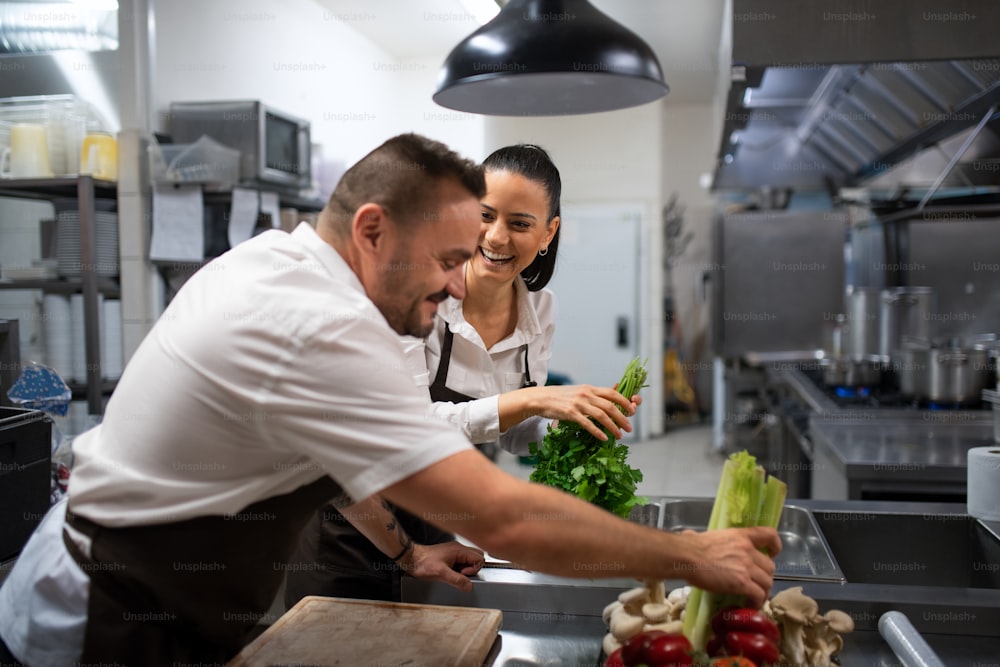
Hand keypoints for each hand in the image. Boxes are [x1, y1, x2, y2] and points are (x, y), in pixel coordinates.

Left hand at [398, 541, 485, 591]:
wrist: (411, 558)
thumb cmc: (423, 563)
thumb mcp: (441, 574)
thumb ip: (457, 580)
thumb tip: (469, 586)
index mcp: (459, 550)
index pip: (478, 558)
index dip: (473, 569)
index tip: (462, 574)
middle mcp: (458, 549)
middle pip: (476, 557)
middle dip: (471, 569)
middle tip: (460, 574)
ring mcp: (454, 551)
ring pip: (468, 560)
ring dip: (464, 569)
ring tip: (452, 573)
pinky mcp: (449, 555)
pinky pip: (461, 562)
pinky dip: (458, 568)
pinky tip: (449, 572)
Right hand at [523, 384, 637, 440]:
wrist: (540, 398)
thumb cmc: (560, 397)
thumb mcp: (578, 392)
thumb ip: (591, 396)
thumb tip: (606, 402)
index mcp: (589, 388)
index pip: (612, 393)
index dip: (624, 402)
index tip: (632, 410)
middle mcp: (586, 394)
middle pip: (610, 406)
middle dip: (622, 417)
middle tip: (629, 428)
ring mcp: (578, 403)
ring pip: (601, 415)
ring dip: (613, 426)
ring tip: (619, 435)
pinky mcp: (570, 413)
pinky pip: (587, 423)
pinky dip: (597, 431)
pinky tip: (603, 438)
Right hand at [677, 526, 781, 607]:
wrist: (686, 557)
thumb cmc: (690, 546)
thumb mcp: (707, 537)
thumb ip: (709, 539)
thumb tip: (690, 535)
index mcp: (741, 536)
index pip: (769, 535)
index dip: (775, 545)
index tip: (772, 554)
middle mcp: (748, 550)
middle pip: (769, 566)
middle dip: (765, 577)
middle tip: (756, 583)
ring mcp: (747, 567)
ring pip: (767, 582)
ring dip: (763, 592)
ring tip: (754, 599)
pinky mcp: (742, 583)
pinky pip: (758, 595)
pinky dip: (757, 602)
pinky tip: (749, 606)